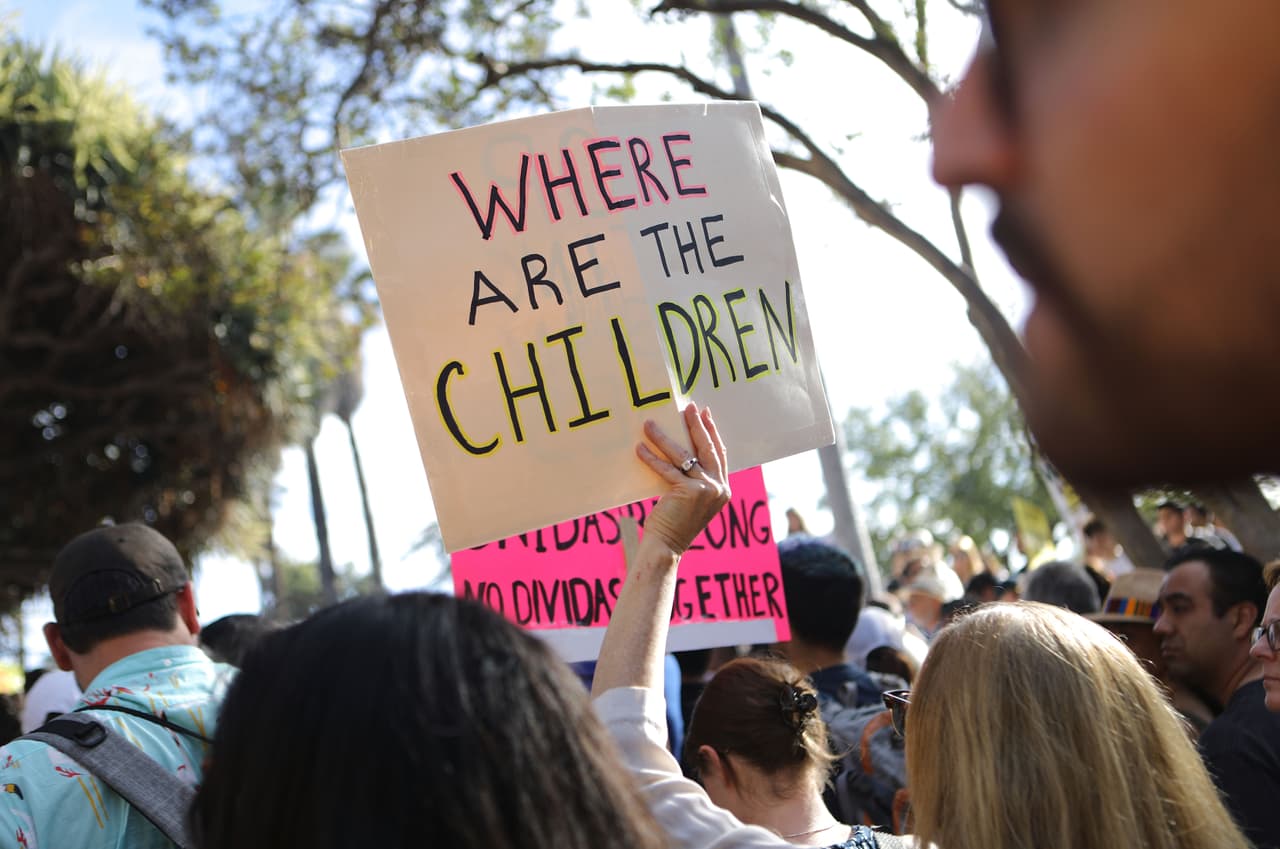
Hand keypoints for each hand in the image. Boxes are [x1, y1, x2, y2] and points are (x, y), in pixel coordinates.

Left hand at [637, 403, 729, 554]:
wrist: (669, 546)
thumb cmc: (676, 522)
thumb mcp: (693, 498)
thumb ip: (696, 479)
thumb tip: (682, 451)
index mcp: (723, 488)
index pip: (719, 453)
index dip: (712, 432)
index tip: (705, 413)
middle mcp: (719, 487)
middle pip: (707, 448)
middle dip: (696, 425)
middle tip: (688, 406)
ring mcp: (706, 489)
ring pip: (683, 455)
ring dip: (664, 437)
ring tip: (650, 424)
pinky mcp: (689, 491)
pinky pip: (667, 469)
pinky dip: (651, 457)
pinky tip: (640, 448)